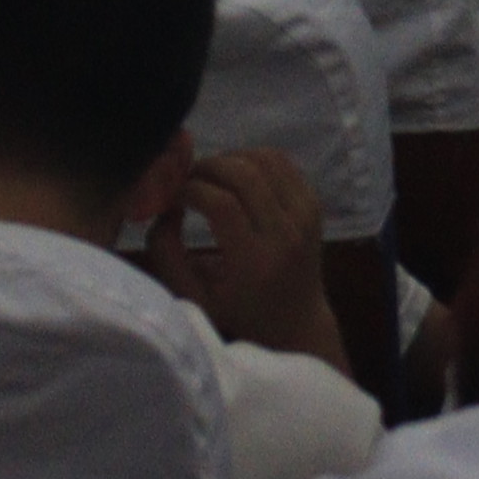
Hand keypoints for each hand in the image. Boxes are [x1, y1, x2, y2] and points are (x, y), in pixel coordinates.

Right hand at [135, 141, 349, 371]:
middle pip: (244, 174)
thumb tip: (165, 207)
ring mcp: (305, 215)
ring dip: (229, 158)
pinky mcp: (313, 203)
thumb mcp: (192, 297)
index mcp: (255, 262)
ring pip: (264, 159)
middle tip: (186, 179)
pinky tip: (234, 176)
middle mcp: (286, 234)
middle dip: (207, 167)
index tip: (171, 194)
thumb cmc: (236, 312)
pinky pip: (281, 162)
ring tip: (208, 176)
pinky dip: (252, 159)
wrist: (295, 321)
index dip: (189, 189)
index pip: (221, 204)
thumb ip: (168, 254)